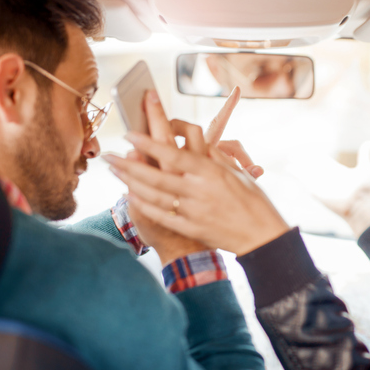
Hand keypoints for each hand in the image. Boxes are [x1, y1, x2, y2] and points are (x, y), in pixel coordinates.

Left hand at [106, 128, 289, 256]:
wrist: (262, 236)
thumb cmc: (253, 200)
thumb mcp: (236, 172)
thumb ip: (212, 158)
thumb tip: (195, 142)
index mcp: (210, 171)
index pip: (172, 154)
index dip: (148, 144)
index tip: (129, 134)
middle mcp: (198, 190)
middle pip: (155, 175)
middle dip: (127, 164)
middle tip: (107, 155)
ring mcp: (193, 211)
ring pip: (153, 194)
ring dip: (129, 181)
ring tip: (114, 170)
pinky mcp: (191, 228)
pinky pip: (161, 214)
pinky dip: (143, 204)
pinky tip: (129, 194)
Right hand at [288, 141, 369, 236]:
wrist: (358, 205)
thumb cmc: (363, 189)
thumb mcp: (365, 169)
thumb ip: (364, 155)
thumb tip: (369, 142)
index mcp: (336, 170)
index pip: (322, 160)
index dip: (314, 155)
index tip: (307, 150)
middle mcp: (327, 177)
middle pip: (312, 166)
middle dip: (302, 161)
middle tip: (292, 154)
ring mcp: (321, 184)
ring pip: (306, 174)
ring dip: (297, 169)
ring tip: (288, 165)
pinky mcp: (317, 192)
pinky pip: (305, 182)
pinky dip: (297, 176)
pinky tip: (290, 170)